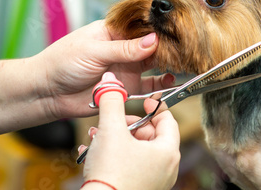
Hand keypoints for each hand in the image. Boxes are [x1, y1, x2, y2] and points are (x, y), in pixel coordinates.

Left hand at [34, 20, 174, 119]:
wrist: (47, 93)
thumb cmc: (62, 63)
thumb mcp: (94, 51)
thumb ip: (125, 49)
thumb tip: (154, 40)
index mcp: (114, 31)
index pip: (142, 25)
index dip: (159, 27)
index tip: (178, 27)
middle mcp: (123, 48)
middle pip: (152, 44)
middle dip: (168, 45)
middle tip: (186, 46)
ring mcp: (126, 68)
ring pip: (154, 64)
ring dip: (168, 64)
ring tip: (182, 62)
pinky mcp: (126, 88)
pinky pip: (149, 86)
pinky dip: (161, 84)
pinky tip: (170, 81)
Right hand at [79, 73, 179, 189]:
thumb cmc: (110, 173)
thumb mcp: (111, 129)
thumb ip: (112, 101)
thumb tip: (110, 81)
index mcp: (167, 152)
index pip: (168, 120)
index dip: (154, 107)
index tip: (142, 100)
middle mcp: (166, 168)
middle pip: (151, 135)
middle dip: (128, 124)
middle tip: (113, 120)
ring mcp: (154, 181)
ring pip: (137, 150)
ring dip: (117, 139)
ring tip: (97, 137)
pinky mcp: (140, 189)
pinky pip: (130, 166)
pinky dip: (115, 156)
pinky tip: (93, 153)